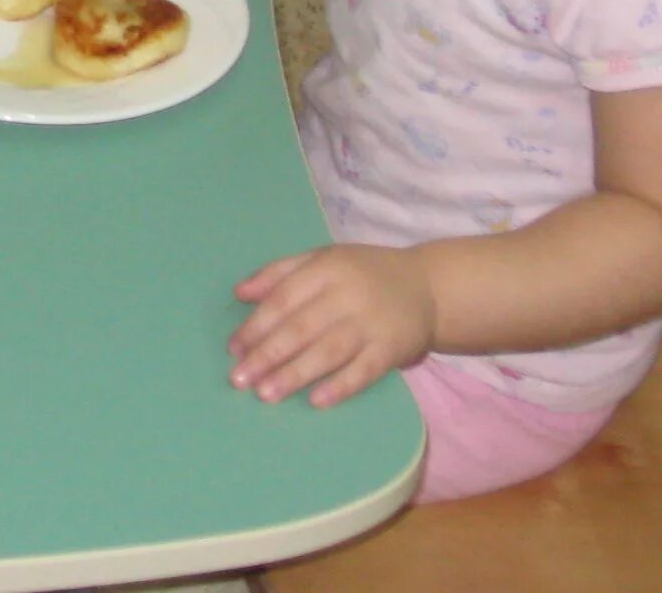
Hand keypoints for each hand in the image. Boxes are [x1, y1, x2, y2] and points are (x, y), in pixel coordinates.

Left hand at [230, 245, 436, 405]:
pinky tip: (316, 401)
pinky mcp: (392, 350)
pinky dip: (340, 386)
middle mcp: (347, 296)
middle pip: (301, 328)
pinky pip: (364, 371)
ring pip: (328, 352)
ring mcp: (371, 324)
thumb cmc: (363, 274)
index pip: (284, 299)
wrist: (428, 287)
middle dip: (267, 355)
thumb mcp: (322, 259)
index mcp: (326, 269)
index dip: (256, 325)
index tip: (233, 349)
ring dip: (295, 374)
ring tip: (266, 394)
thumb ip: (279, 273)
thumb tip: (239, 293)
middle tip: (239, 379)